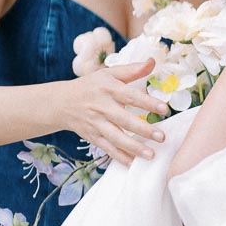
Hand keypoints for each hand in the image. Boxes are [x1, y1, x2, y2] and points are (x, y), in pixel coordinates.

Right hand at [56, 60, 171, 167]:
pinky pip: (107, 148)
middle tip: (162, 137)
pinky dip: (119, 157)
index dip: (148, 102)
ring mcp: (96, 123)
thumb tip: (153, 61)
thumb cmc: (91, 86)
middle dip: (143, 130)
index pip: (131, 95)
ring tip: (151, 154)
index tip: (164, 109)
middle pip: (124, 119)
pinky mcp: (92, 136)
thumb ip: (132, 69)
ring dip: (133, 147)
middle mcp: (102, 107)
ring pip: (116, 137)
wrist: (61, 102)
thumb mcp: (109, 74)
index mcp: (108, 89)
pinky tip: (133, 164)